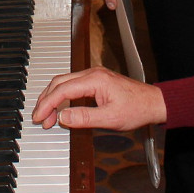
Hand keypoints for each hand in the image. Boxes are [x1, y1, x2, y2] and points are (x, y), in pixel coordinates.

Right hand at [31, 67, 165, 130]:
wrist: (154, 102)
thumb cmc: (137, 109)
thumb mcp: (110, 119)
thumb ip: (84, 118)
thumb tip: (62, 117)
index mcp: (95, 80)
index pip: (63, 90)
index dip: (48, 105)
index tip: (40, 117)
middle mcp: (92, 74)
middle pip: (59, 83)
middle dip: (46, 100)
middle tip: (39, 118)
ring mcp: (94, 76)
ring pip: (64, 83)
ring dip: (53, 98)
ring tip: (47, 116)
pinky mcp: (96, 81)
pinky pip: (73, 85)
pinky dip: (62, 97)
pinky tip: (60, 109)